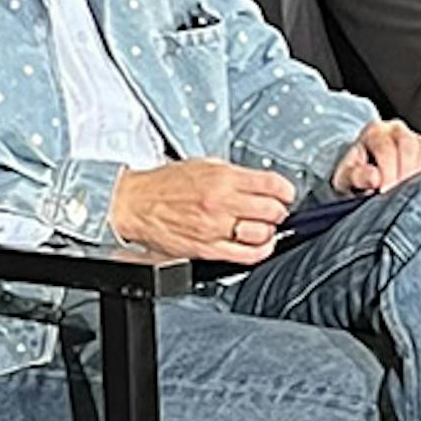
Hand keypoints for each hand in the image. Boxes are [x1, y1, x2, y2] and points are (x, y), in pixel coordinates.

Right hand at [103, 158, 295, 267]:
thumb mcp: (204, 165)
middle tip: (274, 211)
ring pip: (262, 234)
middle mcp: (221, 202)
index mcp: (222, 178)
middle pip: (272, 210)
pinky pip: (246, 255)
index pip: (272, 184)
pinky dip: (261, 251)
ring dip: (269, 231)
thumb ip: (234, 175)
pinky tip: (260, 245)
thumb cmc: (164, 185)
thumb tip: (260, 184)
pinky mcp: (207, 249)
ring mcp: (215, 228)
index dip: (285, 190)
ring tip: (264, 227)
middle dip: (278, 211)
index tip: (285, 194)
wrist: (134, 203)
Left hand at [321, 118, 420, 200]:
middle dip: (405, 173)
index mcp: (375, 132)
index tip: (384, 192)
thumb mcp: (346, 177)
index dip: (387, 171)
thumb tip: (374, 177)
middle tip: (399, 196)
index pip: (385, 147)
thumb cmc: (356, 175)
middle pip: (410, 146)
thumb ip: (356, 176)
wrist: (366, 173)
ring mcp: (418, 140)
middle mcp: (398, 131)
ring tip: (410, 195)